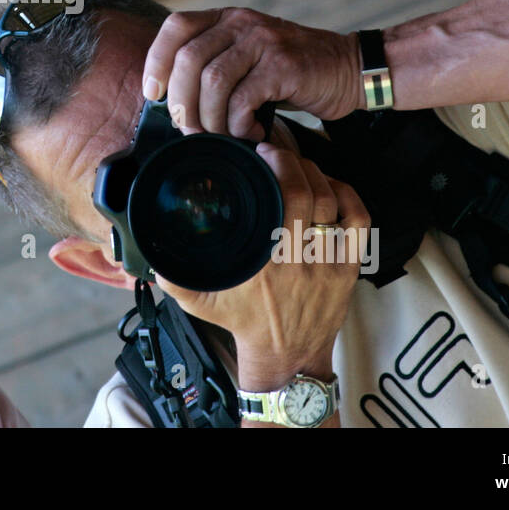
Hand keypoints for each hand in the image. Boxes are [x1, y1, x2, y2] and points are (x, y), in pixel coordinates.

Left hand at [143, 8, 363, 139]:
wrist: (351, 69)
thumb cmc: (292, 75)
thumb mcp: (248, 59)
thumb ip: (215, 67)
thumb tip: (172, 103)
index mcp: (228, 18)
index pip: (176, 27)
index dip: (157, 60)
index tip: (153, 93)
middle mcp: (242, 23)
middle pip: (188, 59)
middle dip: (182, 102)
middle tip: (191, 130)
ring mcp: (264, 41)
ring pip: (212, 81)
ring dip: (210, 118)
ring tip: (222, 135)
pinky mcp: (284, 65)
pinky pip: (243, 99)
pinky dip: (240, 124)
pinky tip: (253, 131)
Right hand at [154, 143, 368, 389]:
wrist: (286, 357)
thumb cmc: (244, 323)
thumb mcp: (200, 302)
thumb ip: (172, 276)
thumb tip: (149, 250)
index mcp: (268, 261)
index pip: (285, 197)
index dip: (278, 165)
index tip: (262, 152)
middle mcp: (301, 259)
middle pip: (310, 192)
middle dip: (294, 161)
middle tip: (277, 153)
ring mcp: (329, 263)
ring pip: (334, 201)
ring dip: (317, 174)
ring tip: (299, 166)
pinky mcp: (348, 268)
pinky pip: (359, 221)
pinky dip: (348, 195)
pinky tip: (330, 186)